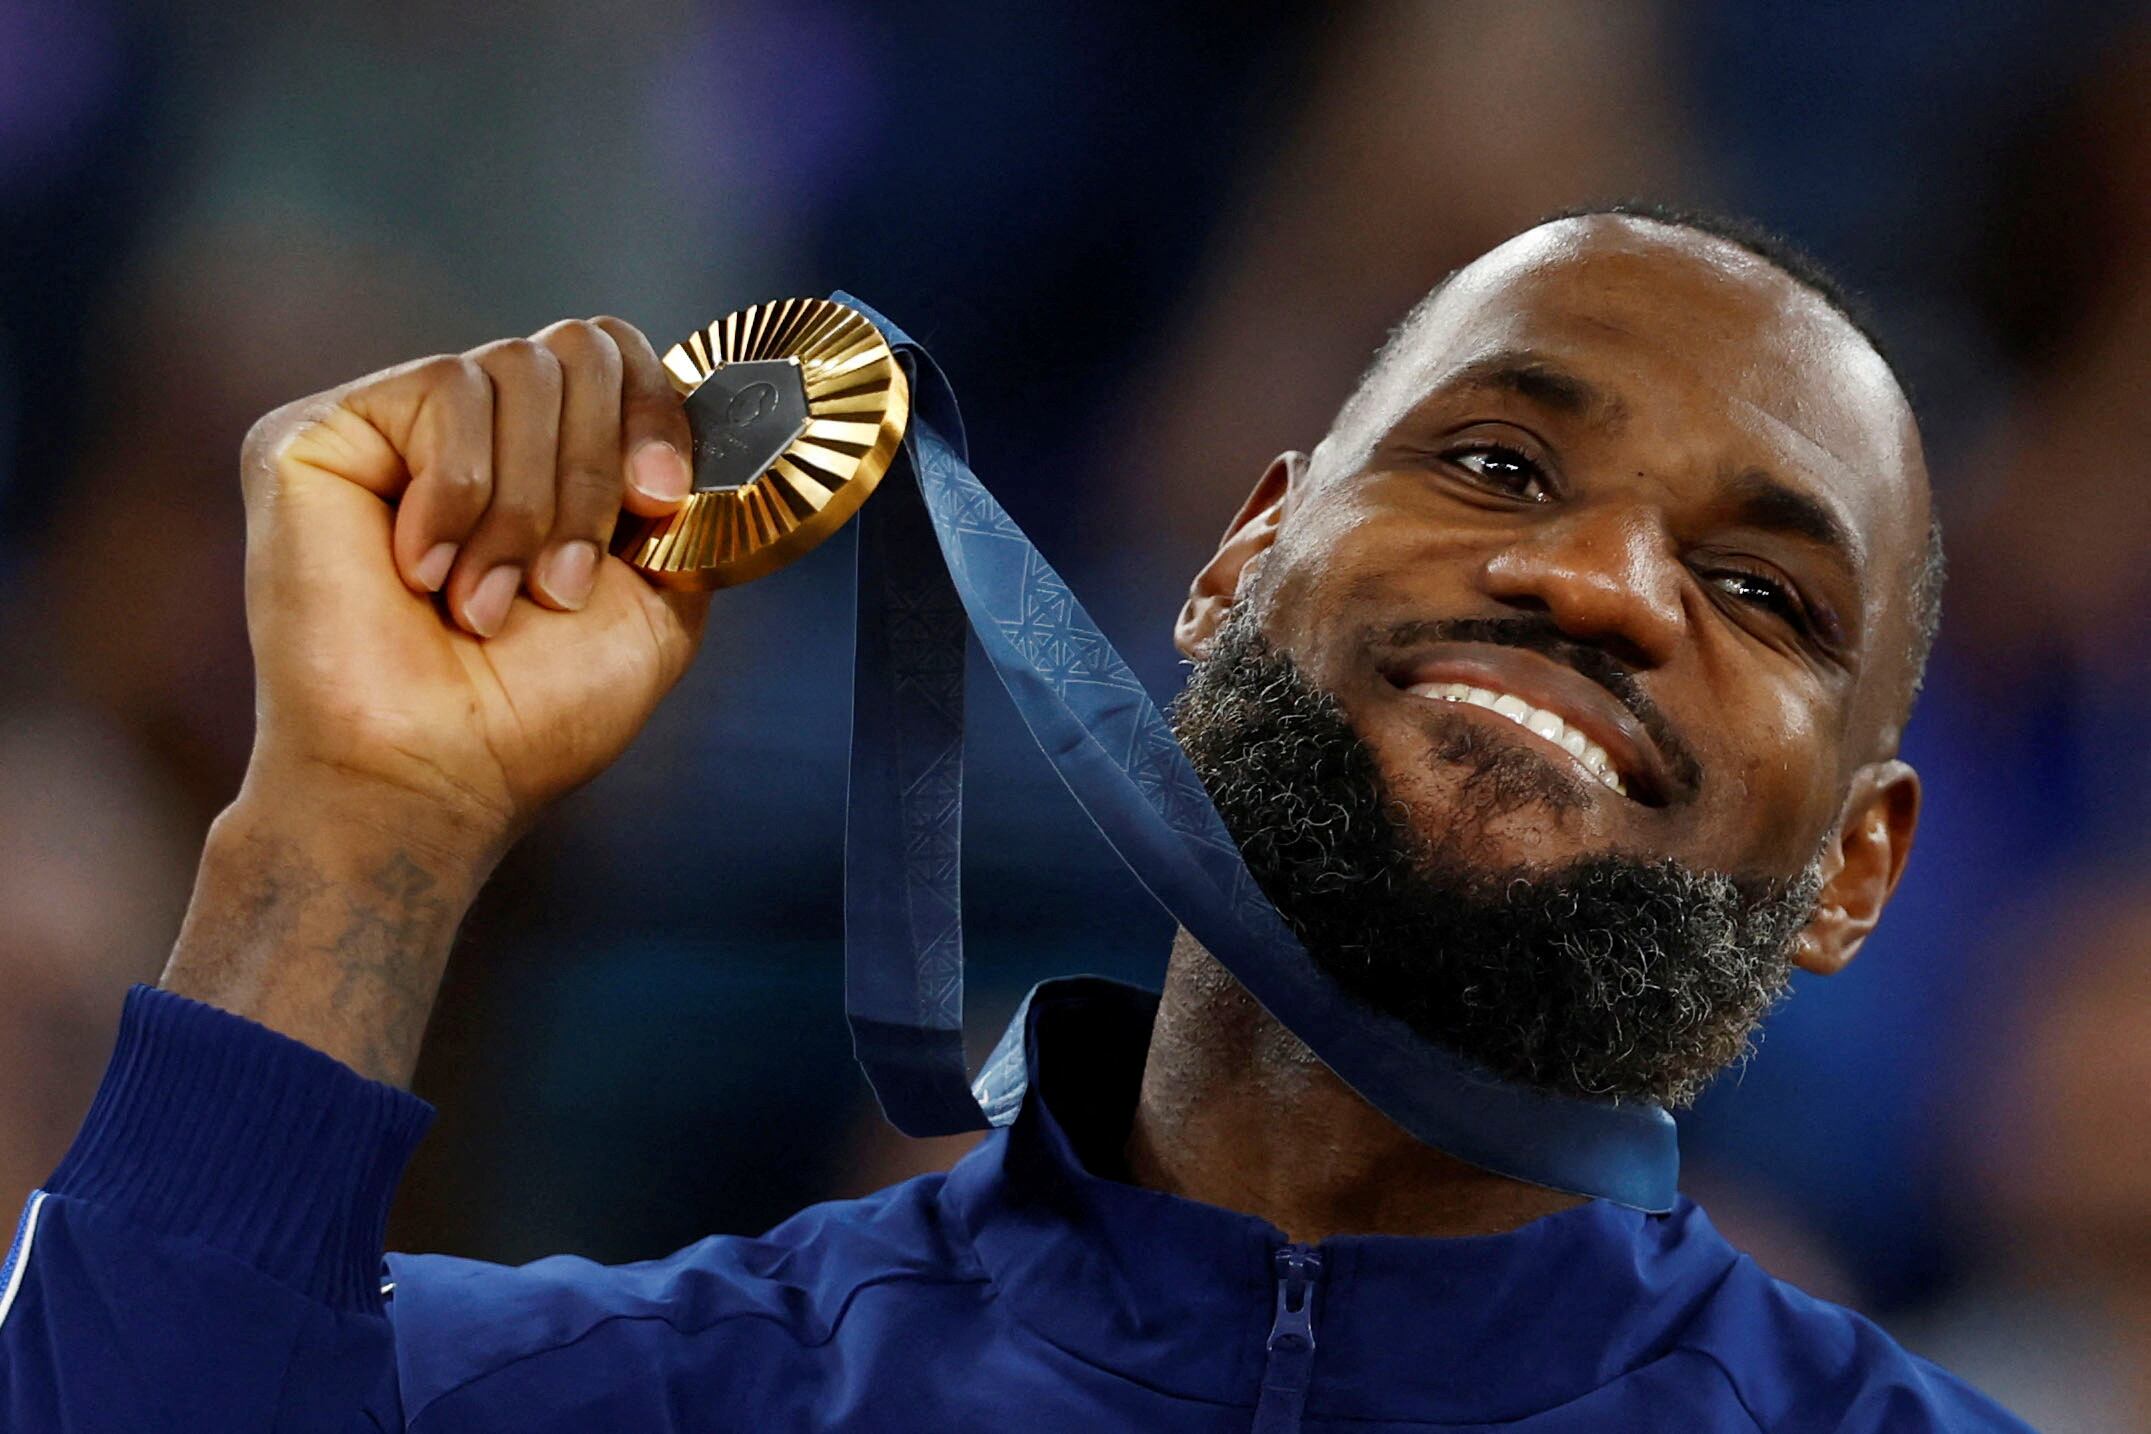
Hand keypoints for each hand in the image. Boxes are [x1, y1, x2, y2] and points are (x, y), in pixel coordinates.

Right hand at [235, 317, 709, 857]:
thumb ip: (686, 512)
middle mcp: (469, 432)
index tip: (660, 502)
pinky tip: (423, 573)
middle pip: (576, 348)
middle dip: (592, 475)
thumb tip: (707, 443)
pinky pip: (443, 389)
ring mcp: (392, 428)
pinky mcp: (319, 432)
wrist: (433, 775)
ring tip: (488, 602)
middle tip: (560, 584)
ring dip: (526, 506)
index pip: (615, 356)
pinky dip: (459, 495)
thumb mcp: (656, 607)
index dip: (654, 414)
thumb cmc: (530, 717)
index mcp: (544, 463)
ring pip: (515, 369)